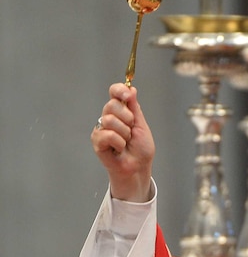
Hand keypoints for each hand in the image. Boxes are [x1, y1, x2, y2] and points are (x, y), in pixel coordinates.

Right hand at [91, 83, 154, 201]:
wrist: (138, 167)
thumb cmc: (140, 149)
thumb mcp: (141, 125)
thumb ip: (135, 108)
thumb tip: (132, 89)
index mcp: (121, 111)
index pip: (114, 92)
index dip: (119, 90)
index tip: (128, 95)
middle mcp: (109, 117)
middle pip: (112, 104)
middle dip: (128, 117)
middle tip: (132, 130)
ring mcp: (101, 128)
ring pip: (110, 120)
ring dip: (124, 133)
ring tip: (126, 142)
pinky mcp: (97, 141)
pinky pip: (107, 134)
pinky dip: (118, 143)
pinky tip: (119, 149)